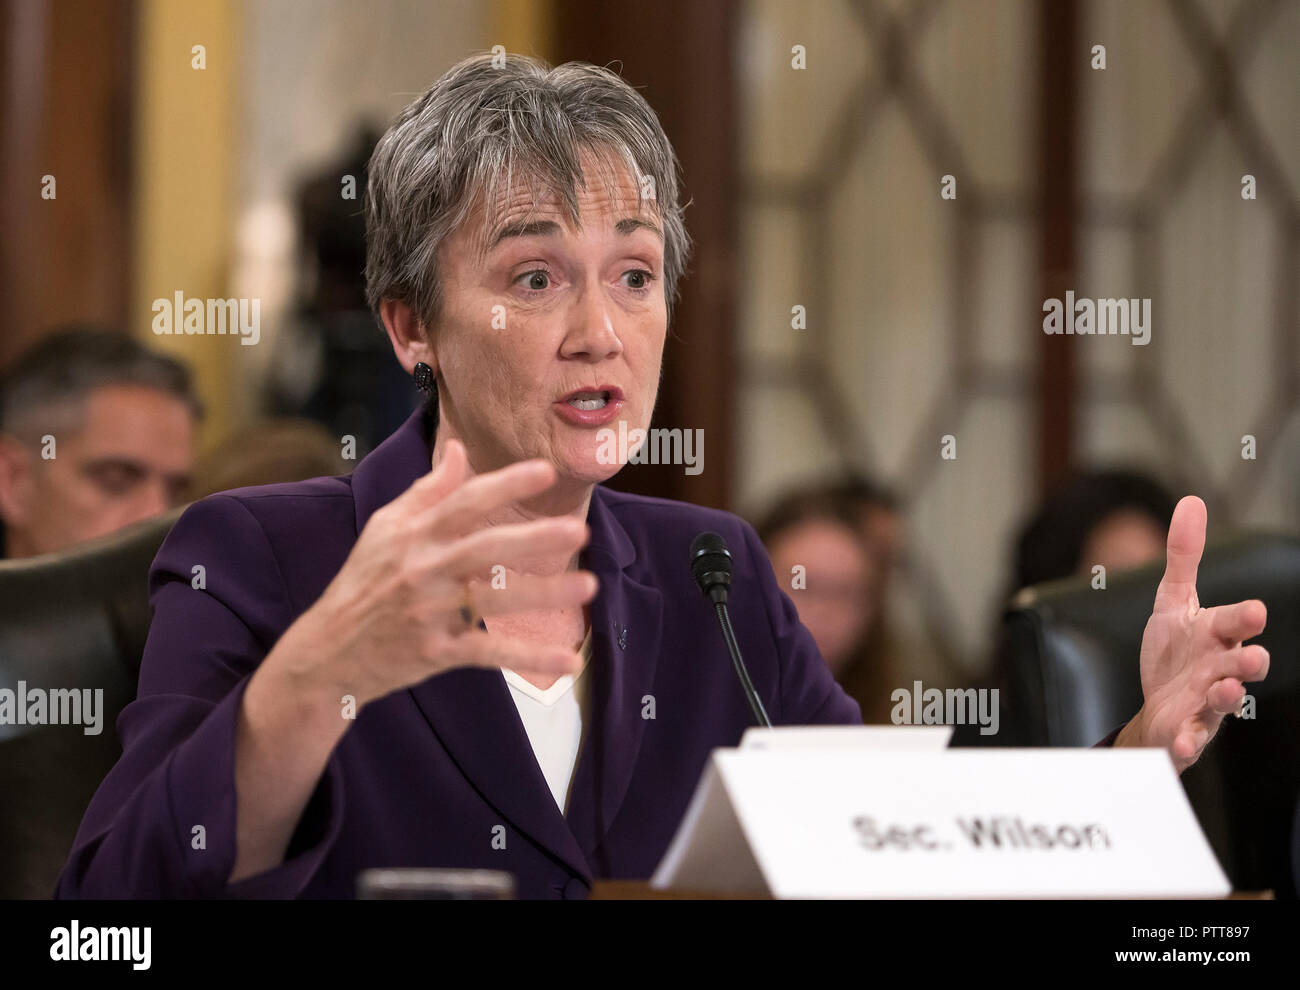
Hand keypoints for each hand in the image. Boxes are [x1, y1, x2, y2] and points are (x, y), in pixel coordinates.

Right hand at [281, 438, 596, 710]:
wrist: (327, 652)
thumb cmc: (363, 583)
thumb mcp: (385, 529)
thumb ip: (428, 490)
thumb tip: (459, 449)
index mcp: (413, 534)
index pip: (464, 502)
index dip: (505, 484)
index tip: (546, 470)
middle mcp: (422, 569)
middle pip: (484, 548)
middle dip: (532, 538)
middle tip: (579, 529)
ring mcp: (430, 612)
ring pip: (493, 599)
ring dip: (542, 594)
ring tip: (588, 584)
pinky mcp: (436, 652)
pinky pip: (489, 652)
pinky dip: (528, 657)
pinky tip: (567, 660)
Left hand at [1114, 496, 1268, 771]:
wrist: (1160, 708)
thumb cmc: (1176, 652)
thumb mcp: (1174, 603)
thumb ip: (1184, 558)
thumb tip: (1192, 502)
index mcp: (1216, 637)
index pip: (1232, 623)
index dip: (1243, 618)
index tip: (1254, 610)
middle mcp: (1218, 670)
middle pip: (1240, 664)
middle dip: (1249, 660)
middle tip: (1254, 657)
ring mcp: (1206, 703)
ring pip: (1224, 701)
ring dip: (1228, 697)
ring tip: (1227, 691)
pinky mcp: (1188, 731)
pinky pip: (1191, 739)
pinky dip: (1187, 742)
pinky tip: (1182, 742)